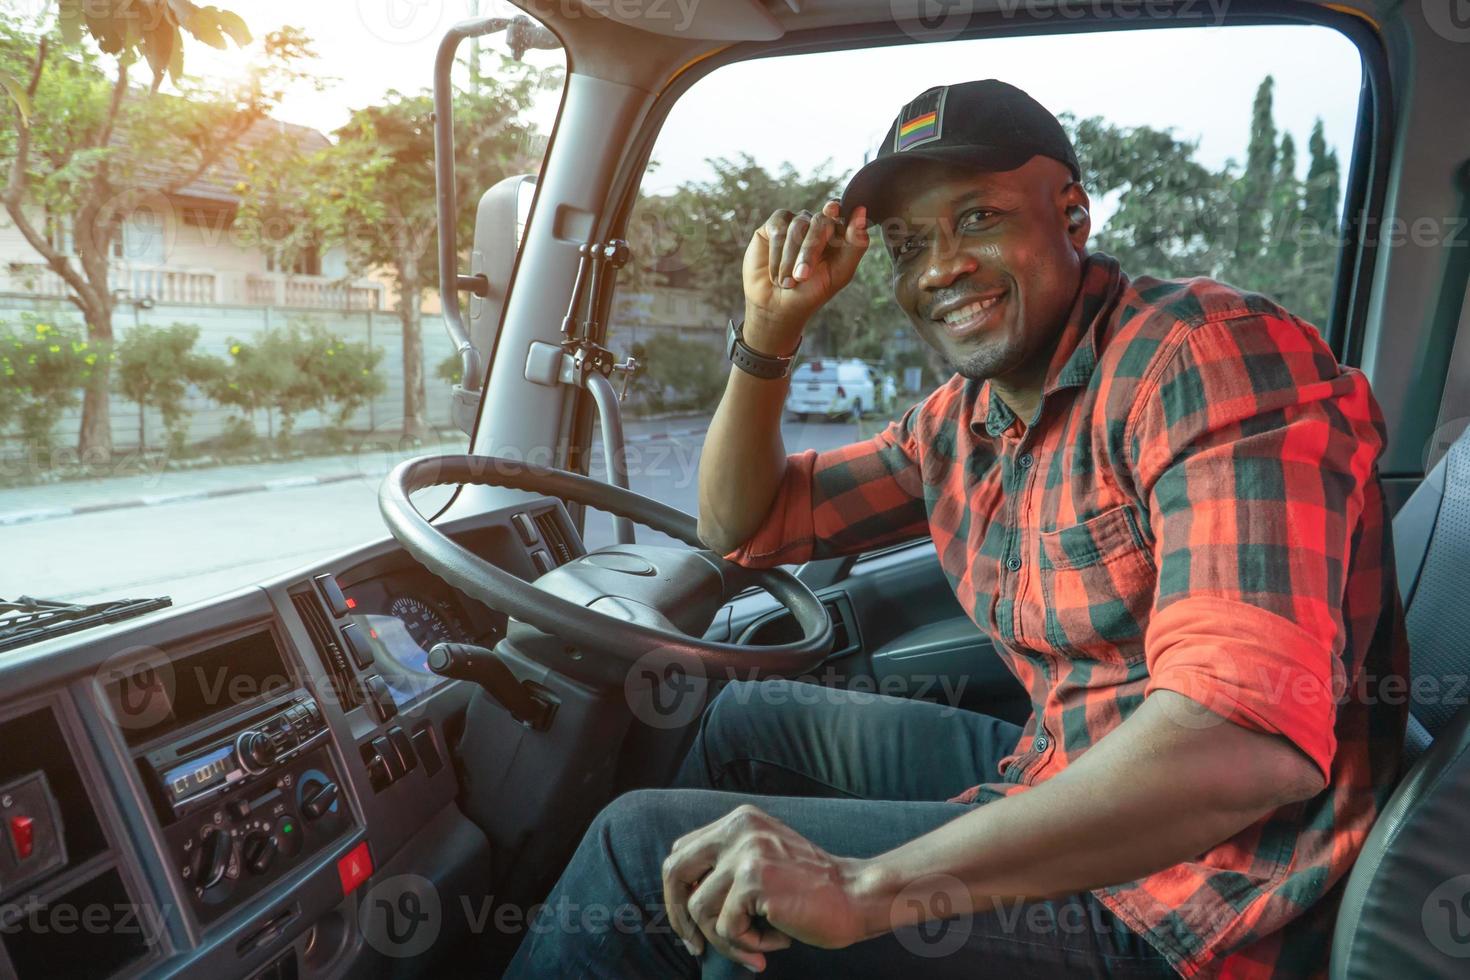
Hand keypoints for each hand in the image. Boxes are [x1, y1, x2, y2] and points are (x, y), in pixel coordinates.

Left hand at [662, 804, 869, 971]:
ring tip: (760, 943)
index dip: (678, 891)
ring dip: (728, 939)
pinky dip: (748, 945)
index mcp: (740, 820)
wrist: (857, 896)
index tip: (690, 921)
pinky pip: (726, 928)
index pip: (683, 852)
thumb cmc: (813, 890)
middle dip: (679, 917)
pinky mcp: (753, 881)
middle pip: (675, 872)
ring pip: (700, 910)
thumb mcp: (765, 858)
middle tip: (696, 947)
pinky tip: (779, 939)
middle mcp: (739, 829)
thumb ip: (728, 865)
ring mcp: (745, 853)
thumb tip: (684, 901)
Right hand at [741, 200, 868, 354]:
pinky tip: (775, 271)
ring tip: (787, 282)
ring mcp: (795, 222)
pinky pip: (778, 229)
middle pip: (820, 222)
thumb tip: (862, 210)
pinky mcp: (774, 226)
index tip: (832, 210)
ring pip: (797, 226)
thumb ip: (855, 244)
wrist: (777, 306)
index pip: (843, 213)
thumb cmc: (811, 292)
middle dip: (810, 251)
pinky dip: (776, 253)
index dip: (837, 210)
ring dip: (790, 259)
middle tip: (802, 277)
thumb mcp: (839, 273)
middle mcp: (817, 223)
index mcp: (837, 234)